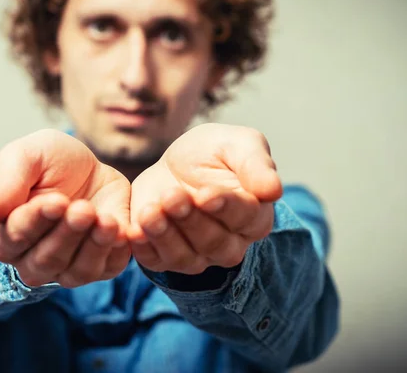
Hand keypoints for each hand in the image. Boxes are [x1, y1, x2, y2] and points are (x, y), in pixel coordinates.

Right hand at [0, 129, 131, 287]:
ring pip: (77, 271)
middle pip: (47, 260)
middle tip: (83, 208)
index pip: (15, 239)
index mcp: (6, 236)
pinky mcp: (102, 266)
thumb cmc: (50, 162)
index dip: (36, 221)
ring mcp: (68, 268)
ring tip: (106, 220)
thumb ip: (7, 182)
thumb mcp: (27, 156)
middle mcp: (33, 260)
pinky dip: (116, 251)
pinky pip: (107, 269)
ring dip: (93, 246)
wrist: (91, 167)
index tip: (56, 200)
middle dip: (67, 233)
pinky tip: (121, 228)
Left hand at [128, 123, 282, 274]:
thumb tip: (273, 190)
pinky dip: (144, 248)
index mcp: (254, 215)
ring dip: (165, 235)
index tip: (206, 193)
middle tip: (171, 196)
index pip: (246, 217)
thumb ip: (256, 164)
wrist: (175, 164)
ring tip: (149, 211)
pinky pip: (156, 261)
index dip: (225, 207)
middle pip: (215, 242)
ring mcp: (198, 255)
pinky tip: (133, 230)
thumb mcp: (237, 144)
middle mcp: (230, 243)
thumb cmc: (213, 153)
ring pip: (186, 257)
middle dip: (191, 220)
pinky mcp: (165, 257)